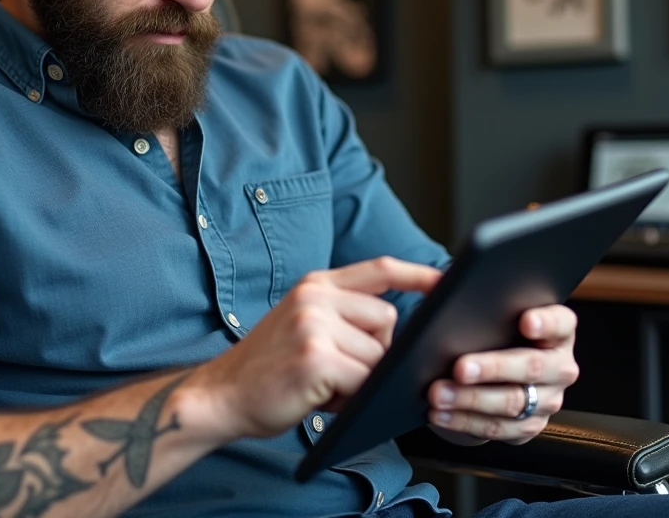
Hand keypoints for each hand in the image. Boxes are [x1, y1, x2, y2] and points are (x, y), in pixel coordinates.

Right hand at [192, 257, 442, 440]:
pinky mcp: (316, 358)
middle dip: (376, 353)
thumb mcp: (303, 324)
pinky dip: (351, 399)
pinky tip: (320, 398)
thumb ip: (344, 316)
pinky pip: (364, 381)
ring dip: (361, 381)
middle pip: (389, 321)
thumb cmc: (269, 368)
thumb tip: (399, 331)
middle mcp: (315, 298)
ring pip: (378, 356)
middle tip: (336, 372)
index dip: (417, 274)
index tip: (447, 280)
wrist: (221, 395)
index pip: (380, 269)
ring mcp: (314, 325)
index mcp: (316, 285)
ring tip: (323, 386)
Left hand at [426, 305, 578, 445]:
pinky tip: (441, 413)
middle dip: (493, 367)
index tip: (525, 321)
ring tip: (438, 393)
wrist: (500, 372)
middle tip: (460, 367)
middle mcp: (560, 366)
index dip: (545, 322)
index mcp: (558, 330)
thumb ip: (472, 295)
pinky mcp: (530, 426)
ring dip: (471, 400)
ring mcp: (548, 399)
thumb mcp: (491, 311)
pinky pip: (499, 428)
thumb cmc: (496, 332)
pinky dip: (465, 421)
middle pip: (532, 367)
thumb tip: (429, 278)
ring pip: (512, 402)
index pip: (560, 322)